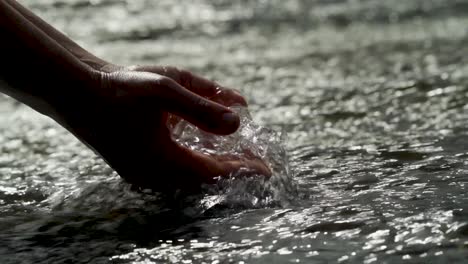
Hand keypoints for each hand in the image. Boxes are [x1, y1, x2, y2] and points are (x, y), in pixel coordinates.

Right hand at [59, 67, 269, 191]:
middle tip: (256, 164)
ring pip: (189, 179)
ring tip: (237, 160)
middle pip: (204, 180)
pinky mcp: (136, 169)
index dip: (242, 171)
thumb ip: (202, 105)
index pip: (214, 173)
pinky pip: (174, 174)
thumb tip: (239, 120)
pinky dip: (195, 165)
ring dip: (214, 169)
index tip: (267, 169)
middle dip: (232, 171)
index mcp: (163, 162)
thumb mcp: (164, 88)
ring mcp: (143, 176)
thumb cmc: (119, 88)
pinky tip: (204, 153)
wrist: (76, 92)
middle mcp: (154, 176)